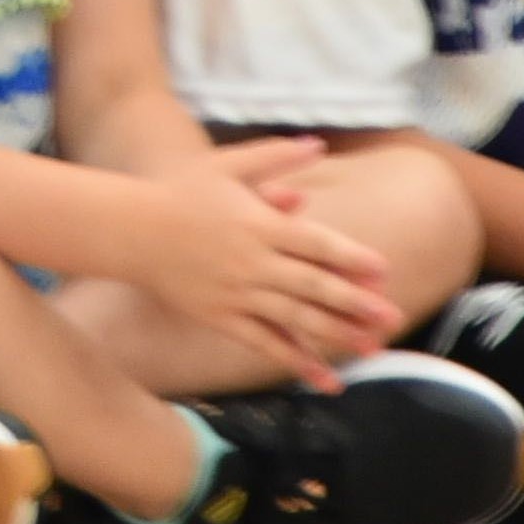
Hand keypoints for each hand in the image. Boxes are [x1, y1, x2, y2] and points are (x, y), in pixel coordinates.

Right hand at [131, 143, 405, 373]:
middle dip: (356, 304)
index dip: (352, 259)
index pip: (316, 244)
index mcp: (260, 224)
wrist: (131, 230)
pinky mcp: (222, 318)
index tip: (383, 271)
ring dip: (337, 335)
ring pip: (295, 319)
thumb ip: (275, 156)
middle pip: (313, 286)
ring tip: (372, 349)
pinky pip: (265, 343)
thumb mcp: (228, 164)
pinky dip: (296, 361)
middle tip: (393, 318)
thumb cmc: (181, 192)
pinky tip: (324, 378)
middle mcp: (254, 263)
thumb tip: (318, 145)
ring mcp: (238, 294)